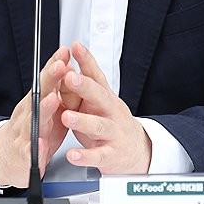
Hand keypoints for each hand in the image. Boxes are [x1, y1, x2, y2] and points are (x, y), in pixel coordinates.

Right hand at [0, 48, 74, 187]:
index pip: (45, 80)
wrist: (5, 158)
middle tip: (60, 67)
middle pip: (39, 94)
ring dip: (44, 109)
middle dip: (49, 79)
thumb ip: (56, 90)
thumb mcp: (46, 109)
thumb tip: (66, 66)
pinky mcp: (24, 156)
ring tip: (53, 100)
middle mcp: (27, 114)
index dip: (54, 66)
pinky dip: (36, 149)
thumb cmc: (31, 130)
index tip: (65, 52)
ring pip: (33, 120)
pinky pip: (30, 152)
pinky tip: (41, 145)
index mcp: (35, 103)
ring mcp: (24, 134)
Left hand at [58, 42, 151, 173]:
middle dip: (85, 86)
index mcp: (105, 97)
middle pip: (100, 97)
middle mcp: (111, 112)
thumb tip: (67, 63)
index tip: (75, 47)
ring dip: (82, 121)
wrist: (136, 151)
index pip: (96, 75)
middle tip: (70, 77)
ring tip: (66, 116)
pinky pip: (98, 155)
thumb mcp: (98, 102)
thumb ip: (83, 85)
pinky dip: (85, 156)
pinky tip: (72, 154)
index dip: (86, 60)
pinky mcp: (111, 155)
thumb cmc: (110, 122)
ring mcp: (113, 133)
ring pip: (99, 126)